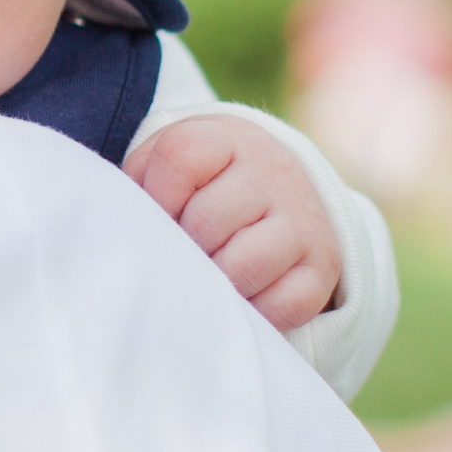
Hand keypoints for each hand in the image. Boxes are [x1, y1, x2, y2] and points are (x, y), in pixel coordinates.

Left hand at [123, 112, 339, 330]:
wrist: (275, 188)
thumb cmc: (198, 183)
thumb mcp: (165, 164)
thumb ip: (139, 186)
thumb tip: (128, 234)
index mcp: (225, 139)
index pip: (180, 158)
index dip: (157, 195)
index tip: (159, 211)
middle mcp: (272, 173)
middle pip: (206, 221)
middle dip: (184, 245)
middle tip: (183, 249)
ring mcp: (303, 220)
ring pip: (243, 266)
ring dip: (215, 281)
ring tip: (209, 272)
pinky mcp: (323, 267)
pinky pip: (283, 305)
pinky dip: (254, 312)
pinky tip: (242, 296)